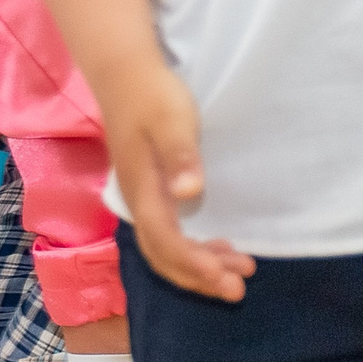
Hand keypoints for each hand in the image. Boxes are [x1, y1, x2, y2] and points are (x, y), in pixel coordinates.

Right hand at [92, 56, 253, 302]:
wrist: (123, 74)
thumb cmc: (152, 95)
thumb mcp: (172, 120)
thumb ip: (180, 157)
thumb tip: (188, 193)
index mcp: (142, 189)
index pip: (165, 241)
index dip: (194, 265)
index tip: (227, 278)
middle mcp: (138, 201)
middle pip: (162, 255)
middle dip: (199, 276)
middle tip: (239, 288)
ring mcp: (142, 198)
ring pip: (164, 248)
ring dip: (198, 266)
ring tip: (238, 270)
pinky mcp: (150, 191)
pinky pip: (167, 234)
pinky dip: (192, 250)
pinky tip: (216, 249)